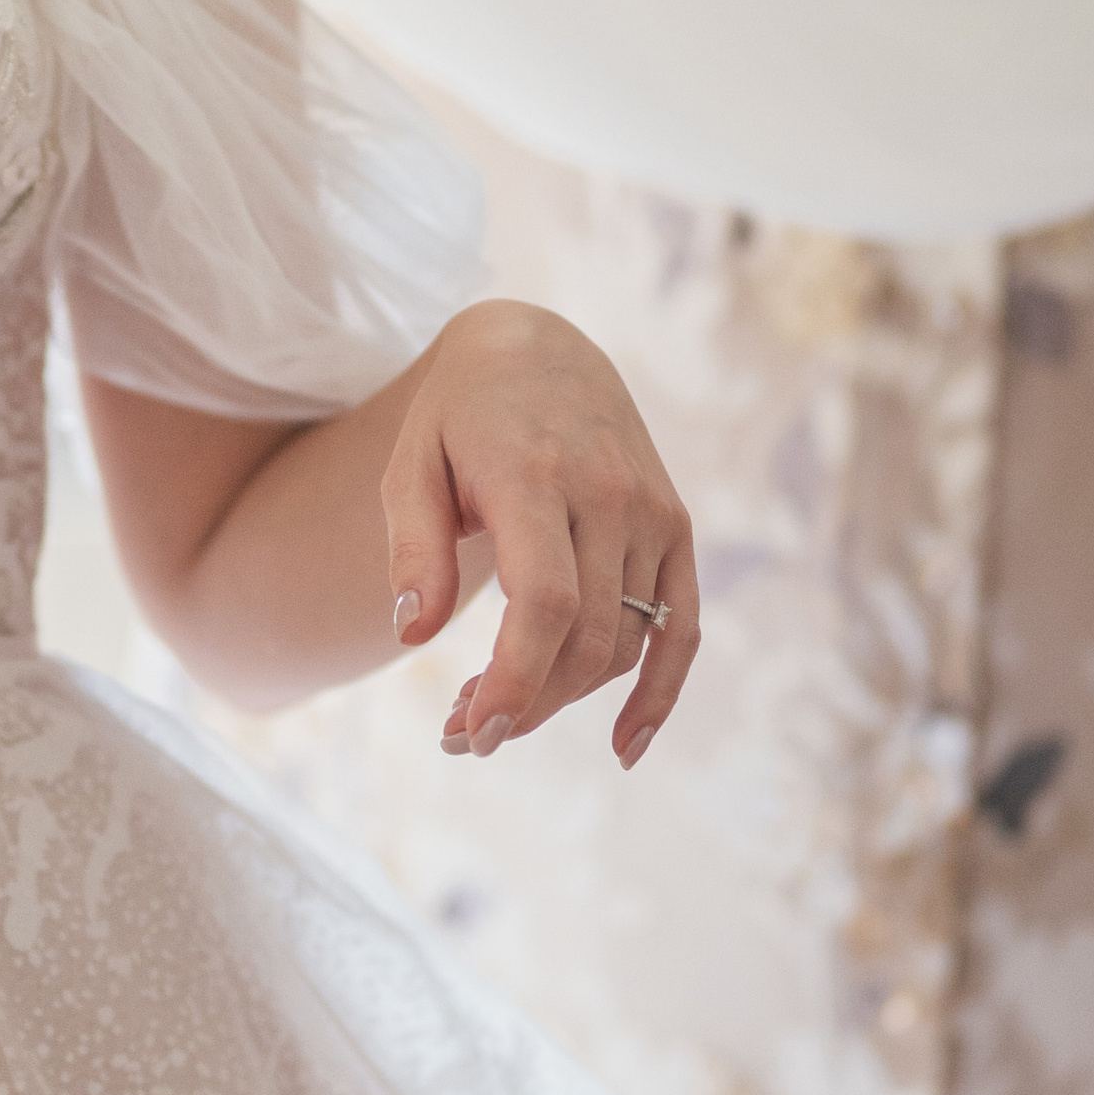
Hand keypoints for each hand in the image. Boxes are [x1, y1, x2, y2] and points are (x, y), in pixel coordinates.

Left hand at [385, 300, 698, 767]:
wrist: (539, 346)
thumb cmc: (459, 415)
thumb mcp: (410, 464)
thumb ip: (412, 548)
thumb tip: (412, 638)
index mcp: (535, 475)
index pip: (545, 602)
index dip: (517, 679)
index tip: (472, 730)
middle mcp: (607, 494)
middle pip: (586, 635)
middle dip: (527, 702)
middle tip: (463, 733)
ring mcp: (650, 510)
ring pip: (626, 641)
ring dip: (566, 700)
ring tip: (499, 714)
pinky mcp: (675, 526)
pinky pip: (683, 626)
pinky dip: (661, 692)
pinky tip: (624, 748)